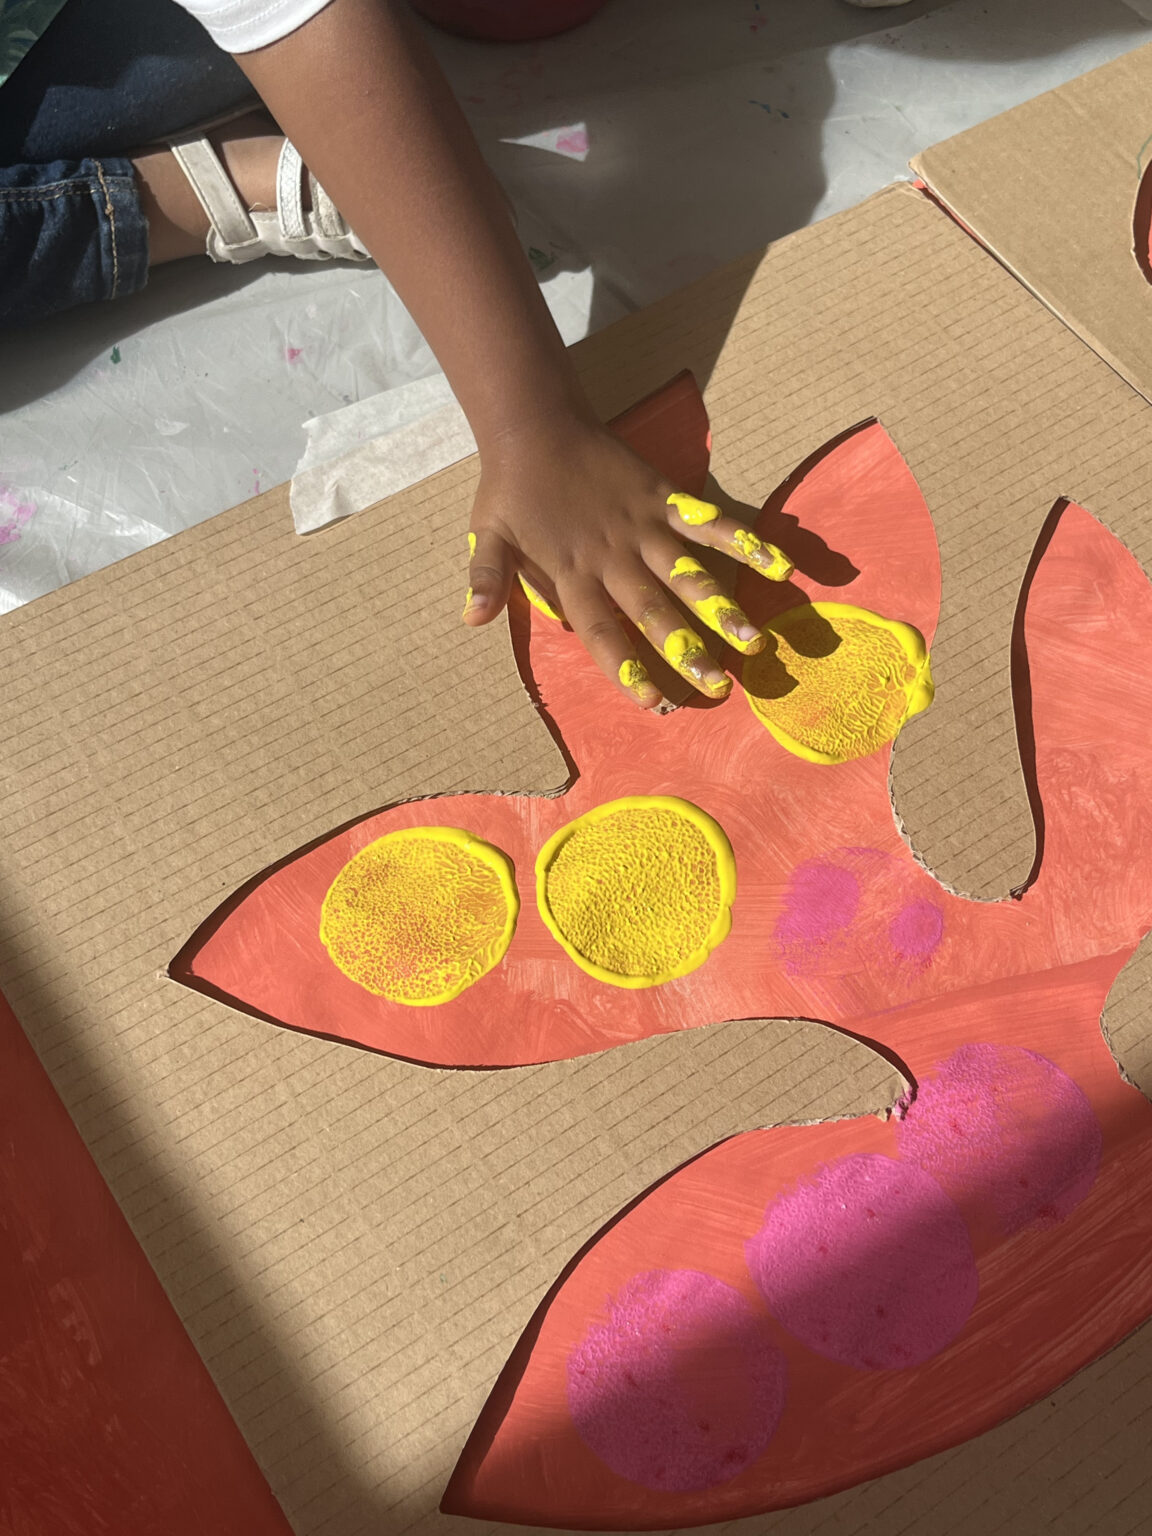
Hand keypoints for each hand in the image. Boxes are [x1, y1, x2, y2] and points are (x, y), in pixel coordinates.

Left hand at [463, 417, 792, 709]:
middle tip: (718, 686)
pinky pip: (709, 522)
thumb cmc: (511, 489)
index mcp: (571, 574)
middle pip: (654, 612)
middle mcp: (612, 557)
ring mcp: (642, 527)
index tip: (653, 702)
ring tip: (755, 642)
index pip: (600, 632)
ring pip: (688, 574)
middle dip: (687, 651)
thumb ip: (487, 579)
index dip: (626, 667)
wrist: (537, 424)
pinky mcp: (663, 498)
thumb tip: (472, 621)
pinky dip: (745, 541)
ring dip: (722, 608)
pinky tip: (779, 564)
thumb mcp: (487, 536)